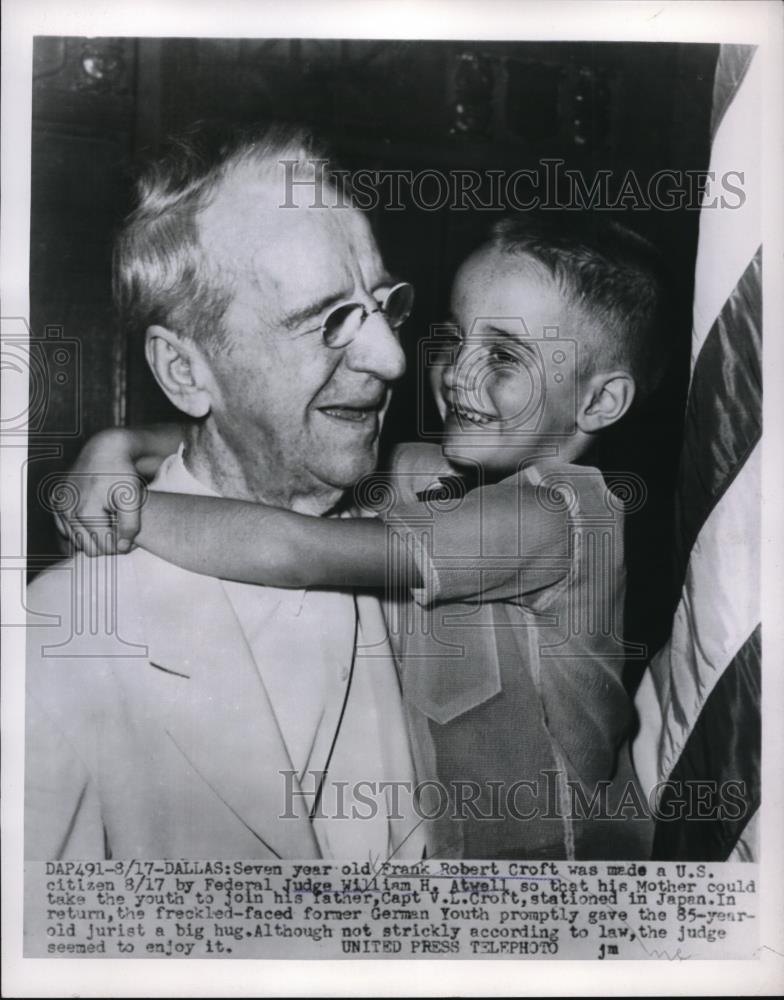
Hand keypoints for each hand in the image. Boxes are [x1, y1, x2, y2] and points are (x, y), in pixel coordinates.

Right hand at [52, 429, 147, 556]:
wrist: (106, 450)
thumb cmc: (122, 473)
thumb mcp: (132, 498)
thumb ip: (130, 525)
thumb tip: (122, 548)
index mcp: (85, 511)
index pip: (104, 548)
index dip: (122, 546)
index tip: (132, 536)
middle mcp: (67, 510)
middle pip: (89, 548)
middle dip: (108, 543)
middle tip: (122, 530)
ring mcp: (59, 506)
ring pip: (77, 541)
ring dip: (94, 536)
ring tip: (111, 522)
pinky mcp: (56, 501)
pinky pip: (66, 529)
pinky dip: (81, 529)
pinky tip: (96, 520)